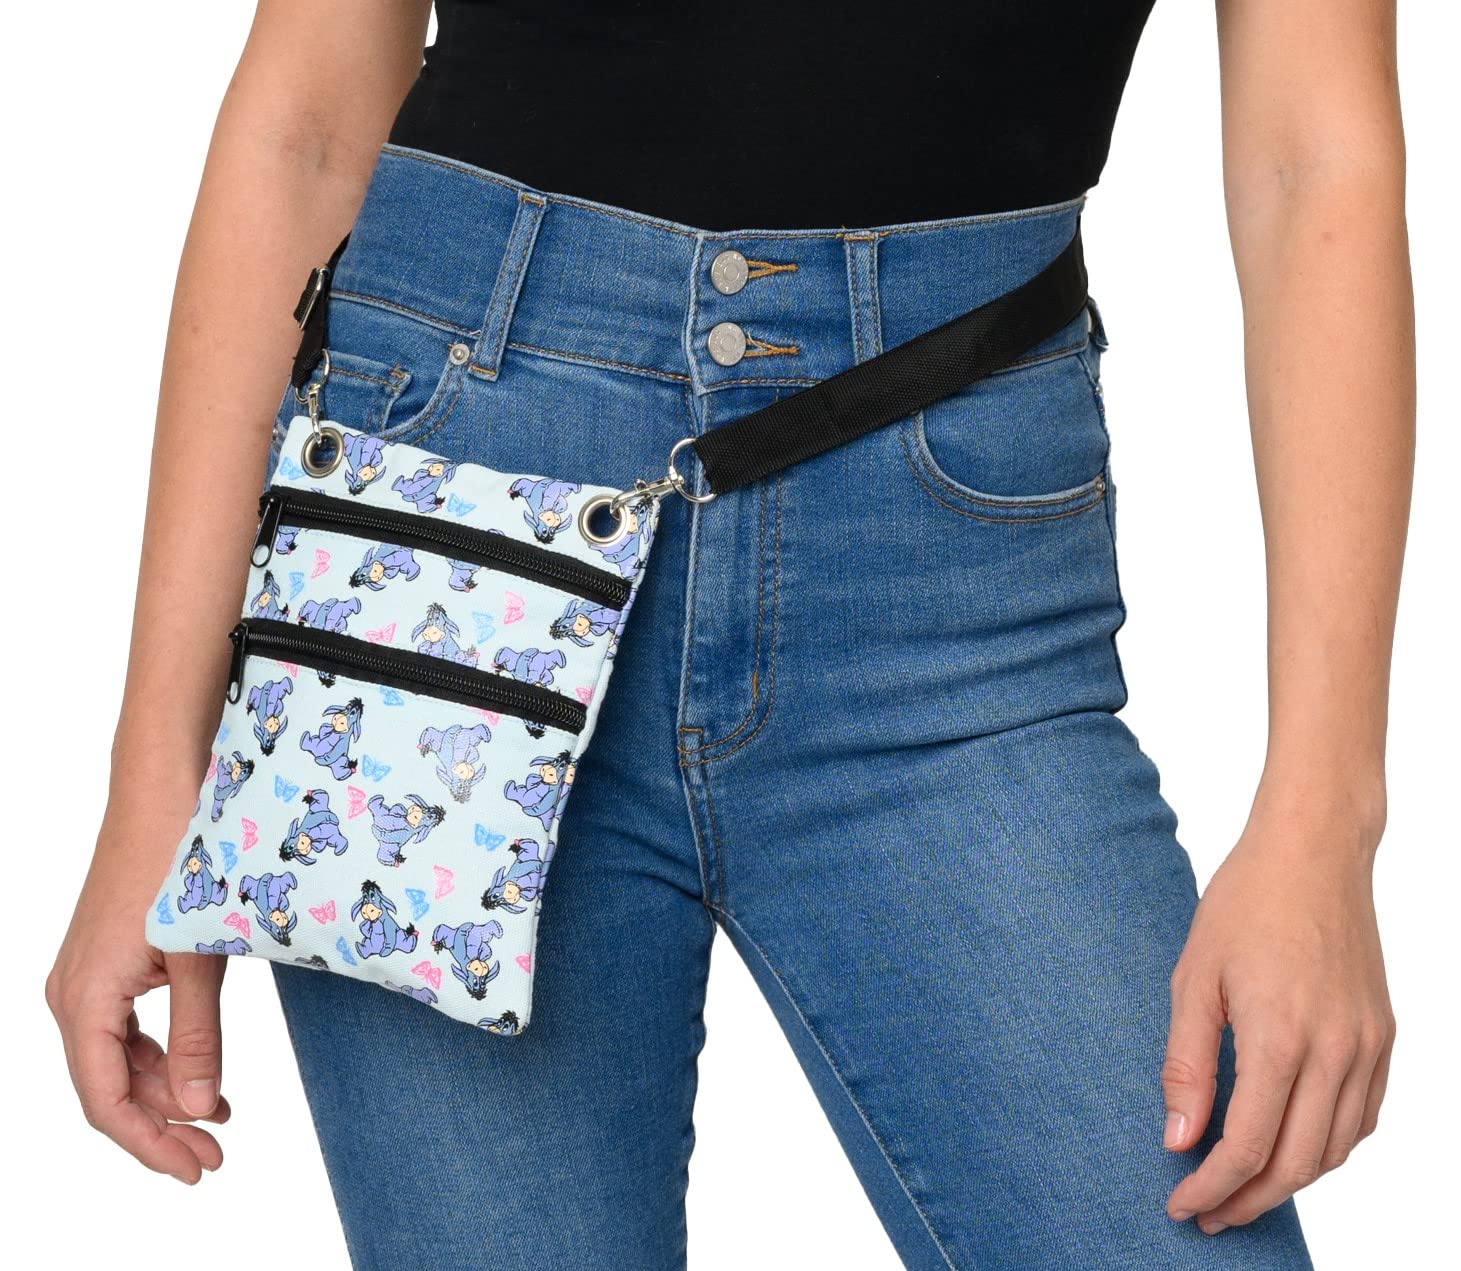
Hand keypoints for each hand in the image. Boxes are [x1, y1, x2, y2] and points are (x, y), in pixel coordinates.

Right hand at [48, 815, 230, 1183]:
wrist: (164, 791)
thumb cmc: (180, 863)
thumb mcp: (198, 957)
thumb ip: (199, 1036)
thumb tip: (203, 1106)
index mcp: (84, 1001)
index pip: (105, 1102)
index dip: (150, 1144)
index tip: (196, 1169)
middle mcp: (73, 995)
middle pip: (110, 1087)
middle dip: (163, 1125)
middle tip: (217, 1154)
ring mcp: (88, 977)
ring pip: (119, 1059)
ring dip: (166, 1091)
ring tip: (220, 1117)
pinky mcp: (110, 959)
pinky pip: (126, 1028)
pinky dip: (163, 1054)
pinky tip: (202, 1069)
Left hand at [1160, 801, 1394, 1233]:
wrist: (1313, 852)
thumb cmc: (1244, 904)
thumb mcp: (1193, 978)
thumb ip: (1186, 1064)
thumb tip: (1178, 1139)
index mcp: (1280, 1038)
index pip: (1247, 1148)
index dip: (1211, 1187)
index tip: (1181, 1205)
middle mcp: (1335, 1052)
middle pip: (1297, 1164)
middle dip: (1248, 1200)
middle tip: (1208, 1212)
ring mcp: (1368, 1045)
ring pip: (1335, 1149)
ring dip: (1289, 1181)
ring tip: (1242, 1188)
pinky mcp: (1384, 1035)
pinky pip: (1362, 1117)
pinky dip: (1327, 1146)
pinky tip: (1291, 1145)